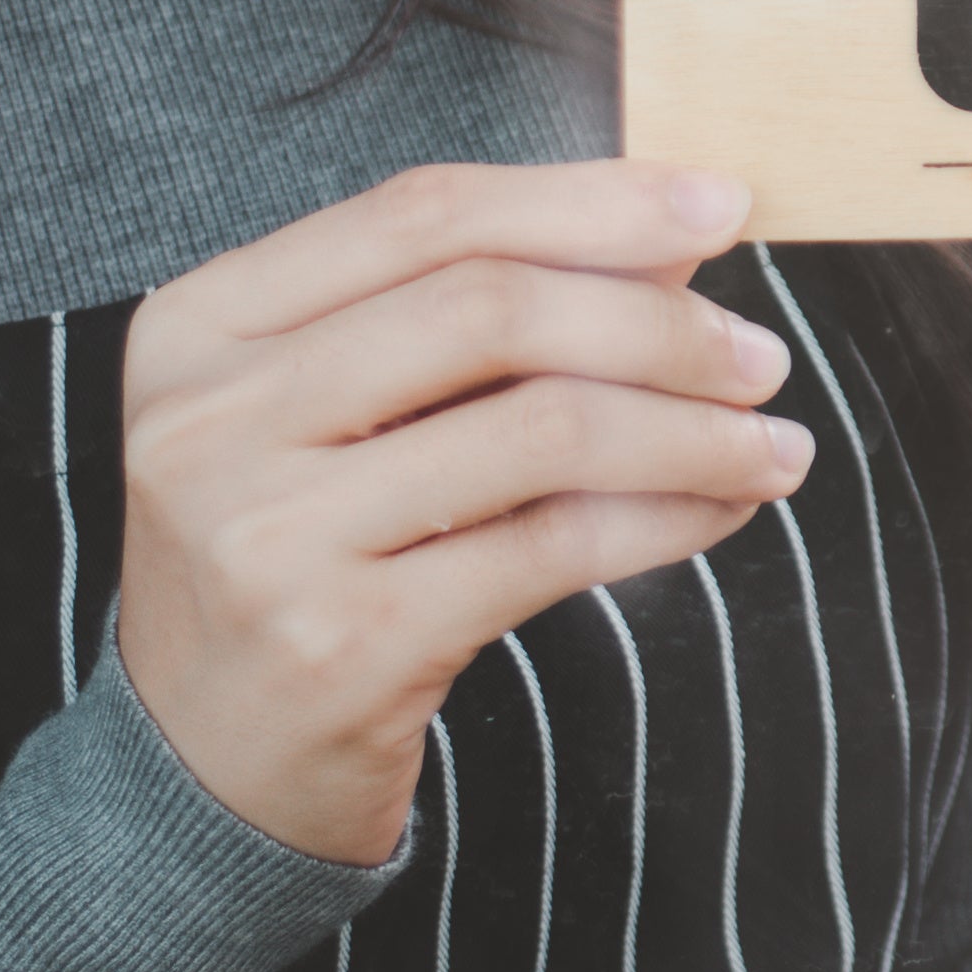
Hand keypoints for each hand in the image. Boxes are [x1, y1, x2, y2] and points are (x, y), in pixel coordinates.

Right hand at [113, 161, 818, 861]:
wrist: (199, 772)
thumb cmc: (297, 561)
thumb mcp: (334, 416)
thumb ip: (470, 318)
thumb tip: (672, 243)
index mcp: (198, 327)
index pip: (424, 215)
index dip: (588, 199)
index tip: (720, 205)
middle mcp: (212, 421)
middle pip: (492, 308)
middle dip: (660, 324)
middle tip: (763, 358)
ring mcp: (270, 536)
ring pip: (542, 427)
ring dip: (693, 431)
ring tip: (774, 445)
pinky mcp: (346, 644)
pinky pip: (555, 547)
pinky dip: (667, 519)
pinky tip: (721, 512)